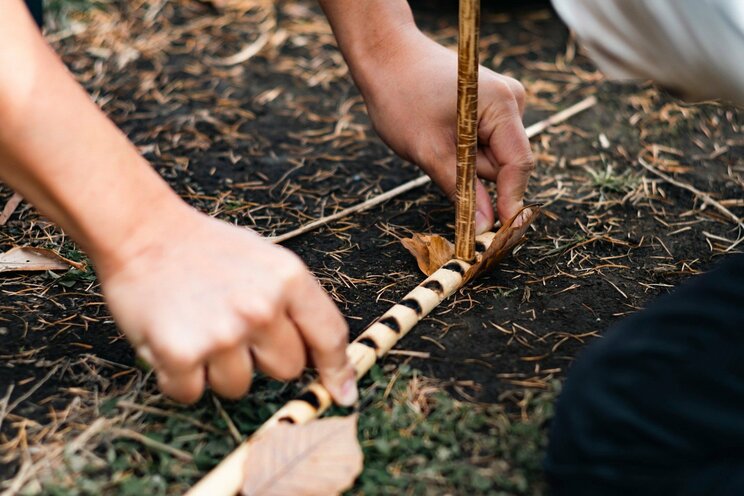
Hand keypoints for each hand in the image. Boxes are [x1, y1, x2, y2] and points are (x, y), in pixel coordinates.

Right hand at [97, 206, 357, 404]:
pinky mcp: (181, 352)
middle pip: (286, 370)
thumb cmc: (206, 248)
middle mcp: (262, 308)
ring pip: (238, 387)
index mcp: (289, 280)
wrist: (143, 231)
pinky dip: (180, 380)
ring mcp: (223, 332)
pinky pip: (192, 394)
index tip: (341, 394)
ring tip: (199, 330)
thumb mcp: (267, 260)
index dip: (336, 370)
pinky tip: (172, 343)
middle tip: (233, 330)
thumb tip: (320, 355)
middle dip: (264, 360)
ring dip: (218, 371)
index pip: (329, 336)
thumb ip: (295, 304)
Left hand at [354, 30, 533, 229]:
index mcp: (502, 104)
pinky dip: (464, 151)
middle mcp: (511, 100)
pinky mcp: (490, 106)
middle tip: (439, 165)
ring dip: (466, 162)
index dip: (509, 202)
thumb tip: (484, 227)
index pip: (518, 164)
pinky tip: (440, 134)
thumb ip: (462, 190)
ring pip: (492, 157)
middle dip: (476, 176)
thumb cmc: (401, 97)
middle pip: (505, 163)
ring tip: (433, 140)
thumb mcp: (429, 151)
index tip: (498, 235)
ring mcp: (502, 102)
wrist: (386, 57)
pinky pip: (484, 144)